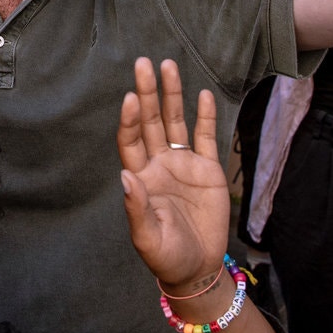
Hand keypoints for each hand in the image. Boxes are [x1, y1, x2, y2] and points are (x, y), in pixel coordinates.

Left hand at [116, 58, 226, 297]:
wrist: (198, 268)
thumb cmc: (167, 256)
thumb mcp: (147, 238)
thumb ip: (136, 208)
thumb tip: (125, 176)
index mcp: (140, 177)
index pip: (131, 140)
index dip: (130, 119)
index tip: (131, 98)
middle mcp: (159, 164)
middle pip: (151, 121)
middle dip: (148, 92)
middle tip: (144, 63)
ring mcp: (183, 164)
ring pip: (175, 122)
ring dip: (172, 95)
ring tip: (168, 66)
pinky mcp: (207, 170)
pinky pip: (205, 137)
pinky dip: (204, 116)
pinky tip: (202, 94)